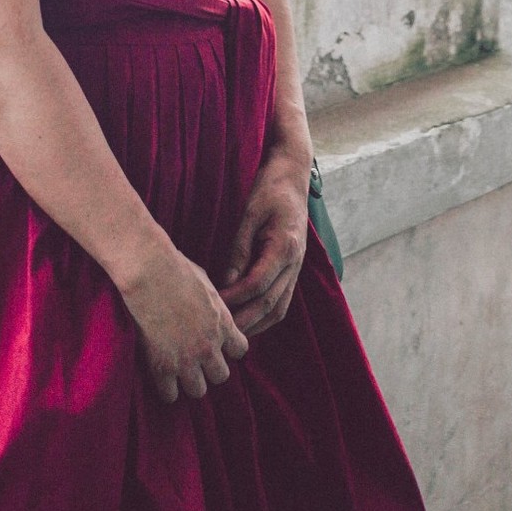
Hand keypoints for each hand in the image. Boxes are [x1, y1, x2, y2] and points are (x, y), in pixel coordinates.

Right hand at [117, 237, 248, 402]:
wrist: (150, 271)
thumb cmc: (175, 267)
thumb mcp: (205, 281)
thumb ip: (213, 302)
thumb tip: (212, 304)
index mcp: (223, 324)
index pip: (240, 350)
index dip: (228, 348)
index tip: (215, 342)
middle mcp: (209, 346)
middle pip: (221, 376)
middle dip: (209, 368)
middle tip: (195, 358)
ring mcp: (186, 359)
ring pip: (198, 390)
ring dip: (189, 381)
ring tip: (177, 370)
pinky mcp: (162, 366)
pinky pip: (170, 395)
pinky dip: (166, 389)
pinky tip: (160, 377)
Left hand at [219, 148, 308, 336]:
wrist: (293, 175)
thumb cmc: (269, 188)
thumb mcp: (249, 214)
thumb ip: (239, 249)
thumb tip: (226, 282)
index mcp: (285, 247)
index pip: (258, 284)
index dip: (235, 299)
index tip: (214, 307)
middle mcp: (296, 262)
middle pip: (270, 303)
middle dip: (245, 322)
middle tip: (221, 334)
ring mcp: (297, 267)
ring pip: (280, 307)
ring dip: (257, 325)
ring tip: (233, 336)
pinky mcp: (293, 267)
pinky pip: (282, 299)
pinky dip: (266, 315)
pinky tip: (248, 320)